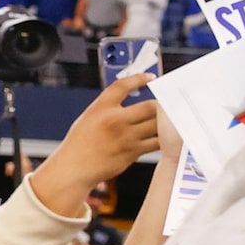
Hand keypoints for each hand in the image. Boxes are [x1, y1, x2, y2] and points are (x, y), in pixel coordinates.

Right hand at [29, 76, 160, 216]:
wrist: (74, 167)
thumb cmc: (80, 143)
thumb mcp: (89, 118)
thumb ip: (109, 108)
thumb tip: (131, 101)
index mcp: (101, 107)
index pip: (123, 85)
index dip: (139, 78)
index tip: (150, 77)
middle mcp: (114, 120)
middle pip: (150, 106)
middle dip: (161, 105)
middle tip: (166, 105)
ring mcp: (125, 137)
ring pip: (156, 125)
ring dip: (165, 123)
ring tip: (170, 120)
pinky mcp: (133, 152)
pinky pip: (155, 142)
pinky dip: (162, 139)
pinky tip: (165, 137)